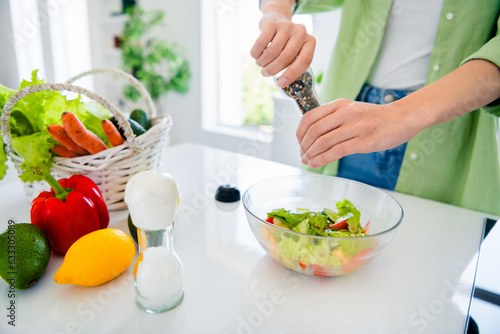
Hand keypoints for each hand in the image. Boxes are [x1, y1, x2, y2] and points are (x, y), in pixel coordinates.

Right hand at [250, 13, 315, 87]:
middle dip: (272, 70)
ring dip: (263, 62)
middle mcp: (301, 32)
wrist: (277, 20)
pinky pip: (261, 43)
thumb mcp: (295, 52)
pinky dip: (256, 53)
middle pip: (286, 58)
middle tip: (265, 73)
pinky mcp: (272, 24)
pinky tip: (256, 55)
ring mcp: (286, 26)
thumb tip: (281, 83)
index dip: (292, 75)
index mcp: (310, 42)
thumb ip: (293, 65)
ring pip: (272, 51)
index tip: (280, 84)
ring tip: (261, 64)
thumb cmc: (286, 44)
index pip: (304, 61)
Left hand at [296, 99, 419, 167]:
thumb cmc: (375, 118)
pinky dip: (322, 158)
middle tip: (302, 155)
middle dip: (304, 146)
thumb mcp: (351, 110)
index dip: (300, 132)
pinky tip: (316, 163)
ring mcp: (356, 126)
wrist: (402, 118)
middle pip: (314, 130)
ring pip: (324, 141)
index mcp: (340, 104)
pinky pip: (337, 150)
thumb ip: (333, 119)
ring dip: (311, 154)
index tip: (299, 142)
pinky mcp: (364, 141)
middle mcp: (346, 113)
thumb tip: (312, 137)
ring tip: (307, 161)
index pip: (310, 117)